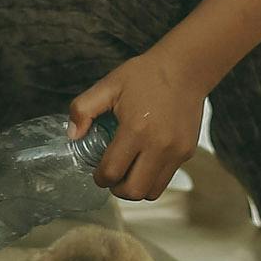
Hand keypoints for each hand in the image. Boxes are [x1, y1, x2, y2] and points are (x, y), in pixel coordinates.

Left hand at [69, 49, 207, 202]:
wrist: (186, 69)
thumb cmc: (146, 75)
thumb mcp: (108, 85)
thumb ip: (83, 109)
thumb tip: (72, 136)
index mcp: (136, 129)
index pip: (112, 172)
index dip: (99, 177)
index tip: (97, 171)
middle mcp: (159, 145)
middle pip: (133, 191)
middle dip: (116, 189)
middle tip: (111, 176)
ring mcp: (176, 151)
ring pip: (152, 192)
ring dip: (136, 188)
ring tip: (128, 171)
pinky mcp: (187, 152)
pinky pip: (166, 179)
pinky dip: (151, 178)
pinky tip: (144, 161)